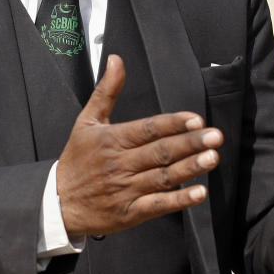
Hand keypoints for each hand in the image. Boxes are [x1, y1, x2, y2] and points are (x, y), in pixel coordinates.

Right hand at [57, 54, 222, 236]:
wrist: (59, 203)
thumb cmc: (76, 160)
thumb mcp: (87, 121)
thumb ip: (107, 90)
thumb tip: (116, 60)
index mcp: (112, 139)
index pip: (147, 129)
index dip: (172, 124)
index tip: (196, 119)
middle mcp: (121, 164)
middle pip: (160, 152)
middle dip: (190, 143)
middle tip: (215, 136)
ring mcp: (126, 189)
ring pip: (163, 177)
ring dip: (190, 168)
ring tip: (212, 158)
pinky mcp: (130, 212)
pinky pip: (158, 205)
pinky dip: (179, 200)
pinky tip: (198, 193)